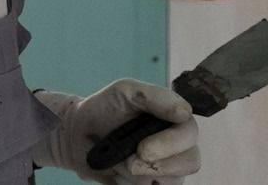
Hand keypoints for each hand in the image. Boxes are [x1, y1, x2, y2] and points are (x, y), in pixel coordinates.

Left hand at [31, 80, 201, 184]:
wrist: (78, 136)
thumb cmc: (104, 109)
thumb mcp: (126, 91)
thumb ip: (156, 97)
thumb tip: (185, 112)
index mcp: (174, 117)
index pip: (190, 133)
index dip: (171, 144)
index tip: (143, 149)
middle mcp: (176, 142)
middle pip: (190, 161)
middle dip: (157, 165)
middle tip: (130, 162)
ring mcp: (166, 166)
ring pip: (171, 181)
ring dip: (139, 175)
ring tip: (120, 162)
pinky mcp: (151, 183)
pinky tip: (120, 173)